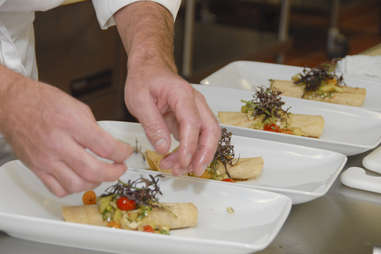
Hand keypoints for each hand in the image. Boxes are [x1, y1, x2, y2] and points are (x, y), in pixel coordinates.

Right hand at [0, 78, 132, 196]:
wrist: (13, 104)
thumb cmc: (42, 102)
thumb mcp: (77, 107)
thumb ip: (95, 128)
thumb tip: (110, 146)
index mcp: (71, 123)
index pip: (106, 147)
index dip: (123, 153)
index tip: (126, 152)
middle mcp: (58, 143)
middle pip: (94, 170)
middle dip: (114, 173)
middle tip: (119, 168)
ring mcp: (46, 159)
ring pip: (77, 184)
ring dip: (95, 182)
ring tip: (101, 174)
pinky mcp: (37, 168)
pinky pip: (59, 189)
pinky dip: (74, 188)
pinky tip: (80, 179)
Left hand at [124, 65, 220, 175]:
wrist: (149, 67)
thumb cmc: (145, 78)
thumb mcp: (139, 99)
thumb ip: (152, 124)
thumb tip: (163, 148)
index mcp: (182, 94)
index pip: (192, 123)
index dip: (189, 146)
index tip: (182, 162)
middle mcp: (194, 102)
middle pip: (211, 130)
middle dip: (205, 154)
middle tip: (194, 171)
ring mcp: (195, 110)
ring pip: (207, 136)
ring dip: (197, 156)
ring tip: (178, 169)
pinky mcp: (190, 118)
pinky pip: (196, 137)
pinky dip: (190, 152)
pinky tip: (176, 161)